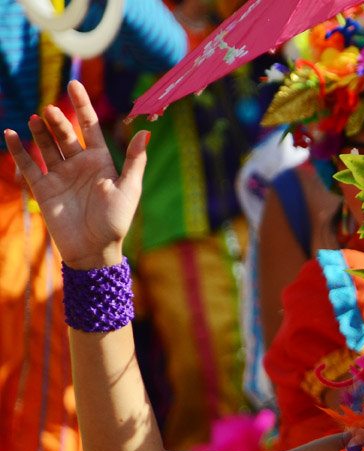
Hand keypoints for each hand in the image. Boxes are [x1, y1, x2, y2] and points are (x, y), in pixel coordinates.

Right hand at [2, 80, 147, 268]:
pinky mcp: (43, 187)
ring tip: (38, 119)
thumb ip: (134, 161)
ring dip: (41, 131)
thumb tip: (146, 132)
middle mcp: (79, 164)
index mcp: (101, 161)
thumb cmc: (116, 221)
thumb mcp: (129, 189)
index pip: (90, 127)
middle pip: (66, 134)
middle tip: (52, 111)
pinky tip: (10, 133)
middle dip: (59, 121)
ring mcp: (60, 174)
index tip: (75, 83)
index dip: (84, 105)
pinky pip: (28, 164)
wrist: (94, 249)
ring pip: (47, 145)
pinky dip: (19, 149)